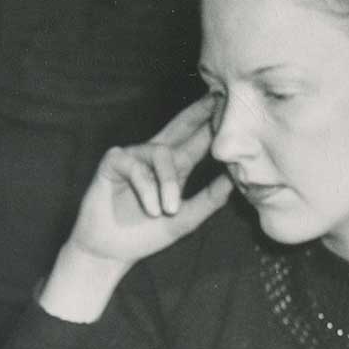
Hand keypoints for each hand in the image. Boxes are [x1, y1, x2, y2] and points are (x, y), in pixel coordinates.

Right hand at [65, 95, 233, 269]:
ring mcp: (134, 157)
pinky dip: (146, 189)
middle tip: (219, 95)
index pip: (199, 139)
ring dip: (168, 183)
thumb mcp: (186, 218)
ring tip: (170, 210)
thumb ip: (210, 198)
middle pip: (180, 125)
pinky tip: (151, 209)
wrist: (110, 253)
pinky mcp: (113, 162)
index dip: (214, 123)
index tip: (238, 105)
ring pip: (161, 153)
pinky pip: (136, 166)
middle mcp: (155, 157)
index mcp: (175, 167)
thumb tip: (238, 176)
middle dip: (199, 111)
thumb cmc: (145, 236)